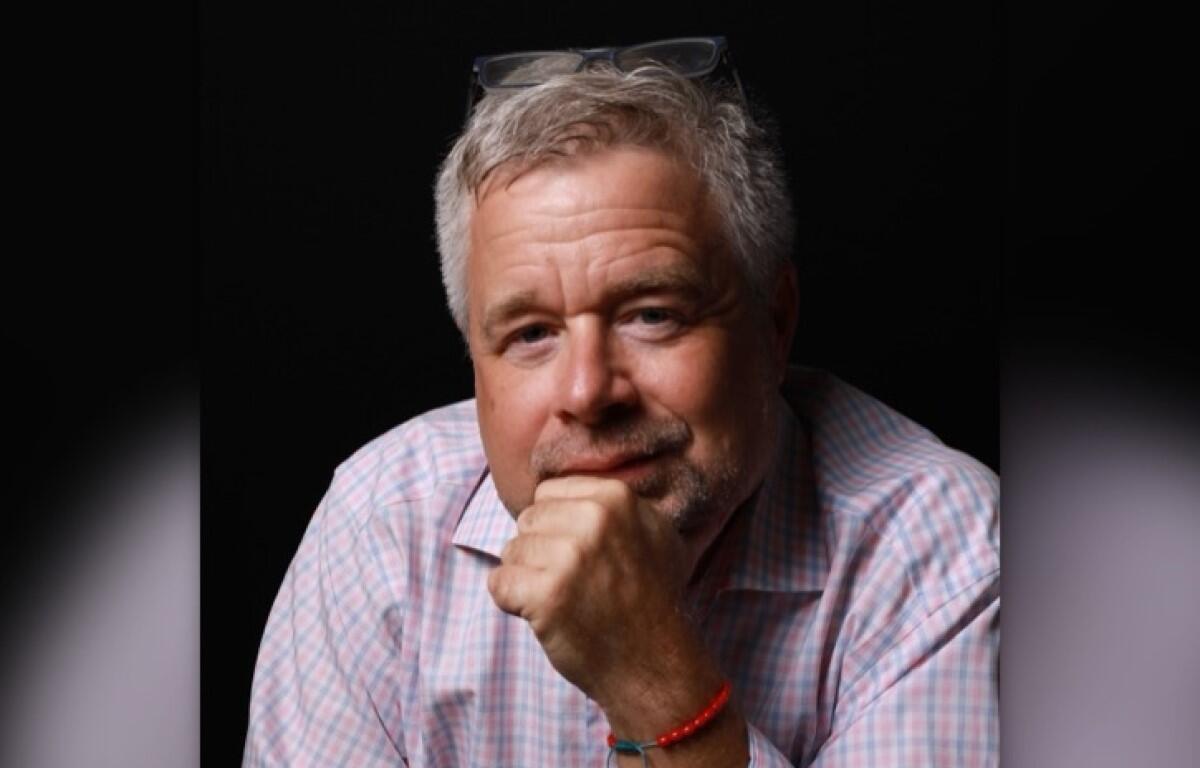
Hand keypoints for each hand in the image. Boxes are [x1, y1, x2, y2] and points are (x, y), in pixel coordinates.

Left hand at [487, 476, 700, 706]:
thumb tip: (572, 487)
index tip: (579, 553)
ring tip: (562, 599)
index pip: (548, 493)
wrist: (655, 664)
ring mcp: (568, 557)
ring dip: (527, 577)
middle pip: (527, 520)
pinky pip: (498, 582)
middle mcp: (593, 520)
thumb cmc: (652, 600)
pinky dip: (512, 601)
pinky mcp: (545, 594)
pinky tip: (543, 614)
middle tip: (573, 581)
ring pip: (511, 551)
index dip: (556, 525)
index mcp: (616, 497)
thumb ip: (616, 506)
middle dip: (540, 550)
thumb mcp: (655, 533)